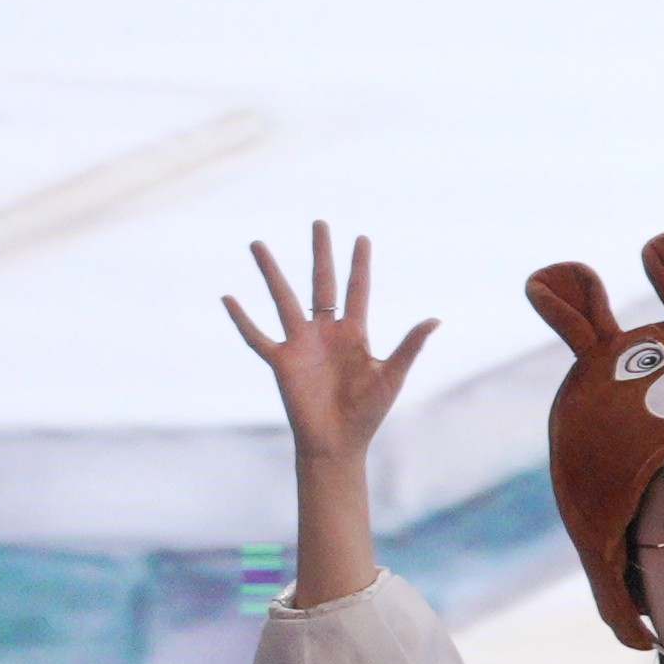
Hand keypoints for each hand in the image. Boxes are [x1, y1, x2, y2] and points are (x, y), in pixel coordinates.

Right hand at [223, 220, 434, 457]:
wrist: (339, 441)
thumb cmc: (368, 411)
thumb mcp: (392, 375)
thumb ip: (409, 346)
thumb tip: (435, 319)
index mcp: (355, 333)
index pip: (356, 290)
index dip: (358, 265)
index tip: (361, 237)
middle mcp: (326, 331)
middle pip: (320, 283)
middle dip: (320, 253)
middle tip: (318, 222)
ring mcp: (300, 343)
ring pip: (283, 299)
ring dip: (271, 272)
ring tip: (258, 244)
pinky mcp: (280, 361)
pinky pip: (256, 336)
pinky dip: (242, 319)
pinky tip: (228, 297)